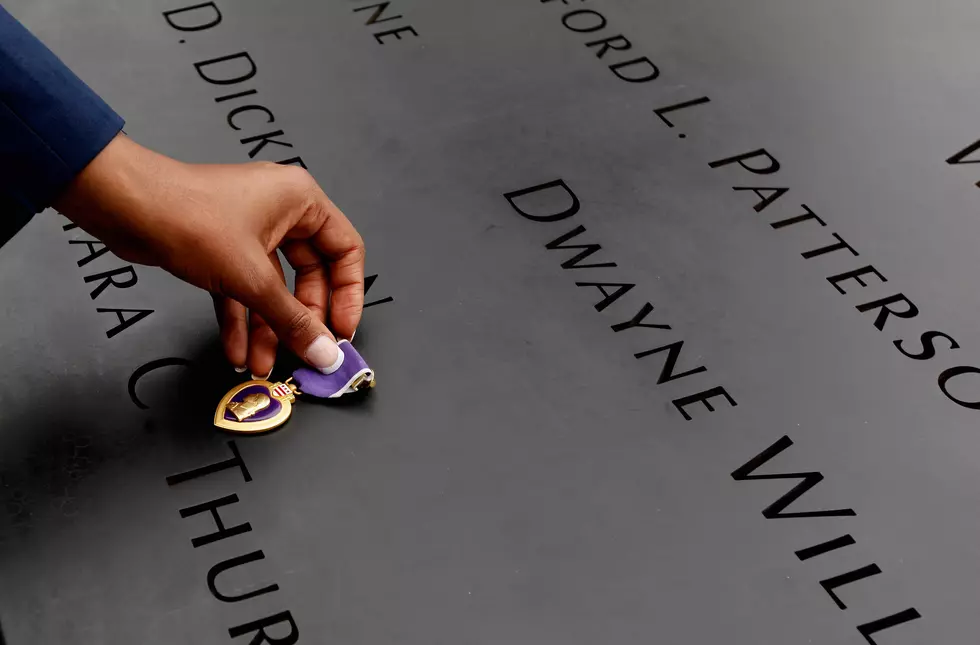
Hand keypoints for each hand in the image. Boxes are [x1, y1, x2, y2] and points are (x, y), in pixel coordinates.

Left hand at [55, 133, 364, 377]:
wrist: (125, 207)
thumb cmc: (188, 214)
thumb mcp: (252, 277)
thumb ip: (293, 320)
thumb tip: (324, 351)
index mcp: (301, 201)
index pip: (346, 251)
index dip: (348, 295)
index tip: (342, 330)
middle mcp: (281, 212)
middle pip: (310, 277)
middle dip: (302, 321)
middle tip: (306, 353)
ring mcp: (251, 231)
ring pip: (273, 289)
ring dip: (269, 329)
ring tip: (263, 364)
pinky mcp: (223, 249)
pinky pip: (244, 290)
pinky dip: (242, 320)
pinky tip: (237, 351)